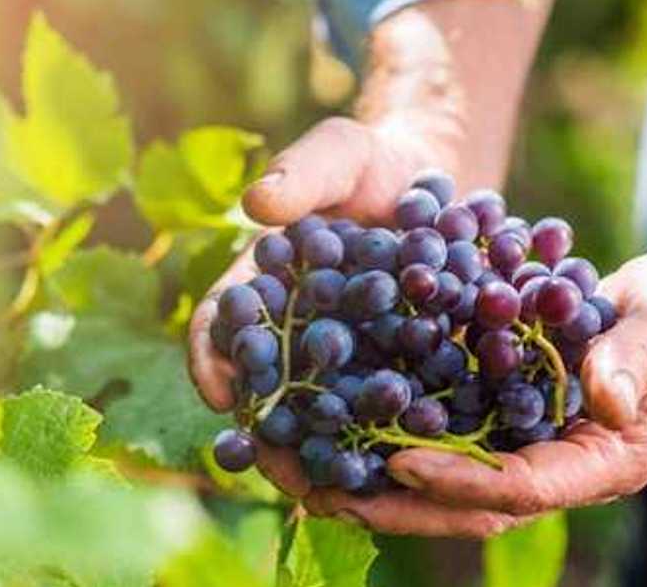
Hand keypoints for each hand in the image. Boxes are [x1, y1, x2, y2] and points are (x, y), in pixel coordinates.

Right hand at [186, 114, 460, 493]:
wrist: (434, 178)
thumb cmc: (370, 162)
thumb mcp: (338, 154)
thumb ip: (301, 174)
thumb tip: (255, 203)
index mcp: (259, 289)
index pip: (219, 328)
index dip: (212, 358)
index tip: (218, 390)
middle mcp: (291, 335)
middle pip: (268, 392)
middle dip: (272, 435)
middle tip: (283, 470)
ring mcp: (342, 362)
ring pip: (324, 418)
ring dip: (329, 456)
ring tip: (345, 493)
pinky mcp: (395, 374)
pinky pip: (385, 415)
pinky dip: (390, 442)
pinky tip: (408, 471)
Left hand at [302, 223, 646, 535]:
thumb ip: (637, 360)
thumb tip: (606, 400)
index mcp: (605, 461)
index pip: (523, 487)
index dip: (460, 479)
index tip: (397, 461)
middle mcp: (561, 466)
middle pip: (472, 504)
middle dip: (400, 502)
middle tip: (325, 488)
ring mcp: (532, 445)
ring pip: (450, 479)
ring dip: (384, 479)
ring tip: (313, 467)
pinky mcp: (509, 415)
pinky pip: (449, 434)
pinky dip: (398, 430)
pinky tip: (343, 417)